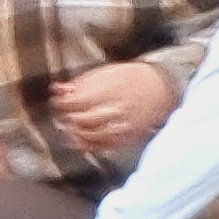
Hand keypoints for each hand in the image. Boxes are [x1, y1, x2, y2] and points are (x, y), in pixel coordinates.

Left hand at [46, 59, 179, 161]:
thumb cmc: (133, 78)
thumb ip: (82, 82)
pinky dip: (87, 145)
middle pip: (81, 119)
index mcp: (109, 89)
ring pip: (90, 134)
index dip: (62, 103)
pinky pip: (103, 145)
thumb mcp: (107, 72)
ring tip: (71, 125)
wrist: (161, 90)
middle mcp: (115, 109)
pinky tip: (79, 141)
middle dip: (68, 117)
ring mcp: (121, 125)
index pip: (76, 101)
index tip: (58, 100)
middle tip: (64, 112)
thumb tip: (58, 89)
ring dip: (75, 131)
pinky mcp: (126, 138)